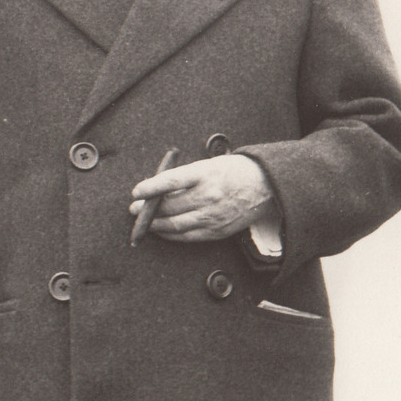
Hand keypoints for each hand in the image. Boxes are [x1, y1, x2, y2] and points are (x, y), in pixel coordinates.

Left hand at [127, 153, 275, 242]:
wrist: (266, 185)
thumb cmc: (235, 171)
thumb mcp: (209, 164)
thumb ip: (184, 176)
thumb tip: (156, 188)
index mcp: (206, 174)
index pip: (171, 181)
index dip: (151, 188)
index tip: (136, 192)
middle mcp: (209, 195)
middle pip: (170, 207)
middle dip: (148, 210)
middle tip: (134, 209)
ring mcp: (214, 215)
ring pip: (175, 225)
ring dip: (155, 225)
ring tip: (144, 222)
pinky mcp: (218, 230)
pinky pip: (188, 236)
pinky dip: (171, 235)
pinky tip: (162, 230)